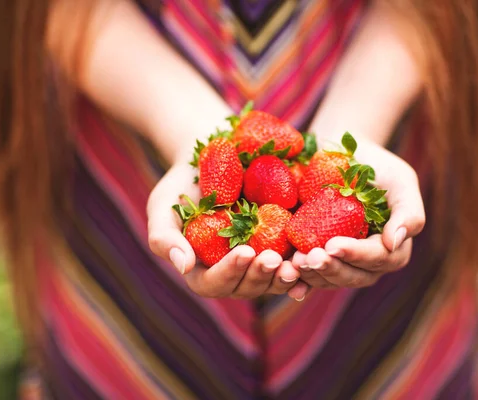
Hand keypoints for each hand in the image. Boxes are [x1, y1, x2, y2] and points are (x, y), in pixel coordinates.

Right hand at [147, 163, 305, 298]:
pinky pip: (293, 263)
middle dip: (261, 276)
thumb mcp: (163, 206)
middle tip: (274, 259)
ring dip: (285, 277)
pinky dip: (304, 266)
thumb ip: (164, 238)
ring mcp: (258, 260)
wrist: (213, 158)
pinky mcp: (280, 246)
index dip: (230, 272)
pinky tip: (314, 259)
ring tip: (296, 265)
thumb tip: (183, 266)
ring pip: (272, 281)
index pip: (213, 283)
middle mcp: (232, 271)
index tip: (244, 251)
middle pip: (247, 287)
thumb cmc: (182, 184)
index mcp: (202, 269)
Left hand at [291, 140, 424, 289]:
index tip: (332, 244)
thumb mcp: (399, 180)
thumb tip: (394, 242)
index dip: (356, 254)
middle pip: (354, 276)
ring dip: (312, 275)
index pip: (378, 258)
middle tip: (308, 258)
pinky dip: (299, 281)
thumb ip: (408, 212)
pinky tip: (287, 278)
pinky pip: (310, 277)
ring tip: (294, 262)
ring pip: (330, 280)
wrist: (340, 153)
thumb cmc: (375, 166)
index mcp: (391, 247)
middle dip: (331, 268)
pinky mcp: (318, 258)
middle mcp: (368, 262)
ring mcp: (342, 263)